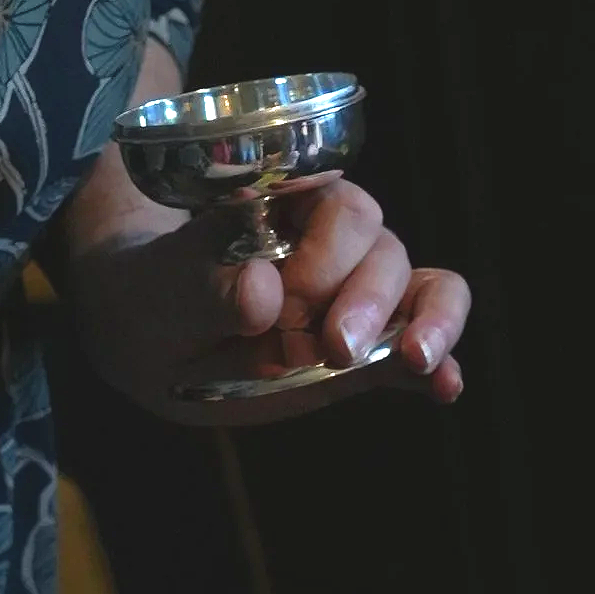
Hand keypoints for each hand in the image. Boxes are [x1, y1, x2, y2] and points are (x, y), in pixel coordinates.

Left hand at [63, 184, 471, 426]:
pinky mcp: (370, 353)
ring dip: (426, 325)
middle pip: (384, 249)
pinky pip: (422, 347)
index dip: (328, 251)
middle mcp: (333, 247)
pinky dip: (440, 365)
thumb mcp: (153, 288)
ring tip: (415, 361)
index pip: (339, 207)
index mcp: (285, 209)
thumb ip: (201, 283)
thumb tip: (263, 290)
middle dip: (368, 298)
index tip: (287, 299)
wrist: (150, 340)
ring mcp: (357, 299)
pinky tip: (446, 386)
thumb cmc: (148, 295)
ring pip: (422, 289)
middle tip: (332, 347)